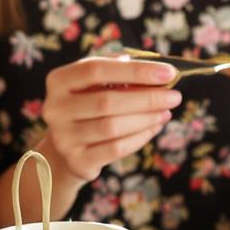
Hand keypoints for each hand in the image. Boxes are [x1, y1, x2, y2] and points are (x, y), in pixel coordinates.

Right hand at [35, 55, 180, 181]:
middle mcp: (55, 108)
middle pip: (106, 101)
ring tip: (165, 112)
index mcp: (58, 81)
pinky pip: (115, 149)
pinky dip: (140, 137)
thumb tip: (159, 71)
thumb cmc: (89, 105)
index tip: (168, 72)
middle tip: (175, 97)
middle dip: (147, 98)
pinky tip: (154, 128)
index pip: (96, 69)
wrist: (67, 147)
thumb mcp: (97, 83)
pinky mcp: (77, 160)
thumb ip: (121, 70)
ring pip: (112, 127)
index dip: (135, 70)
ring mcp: (63, 137)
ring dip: (146, 119)